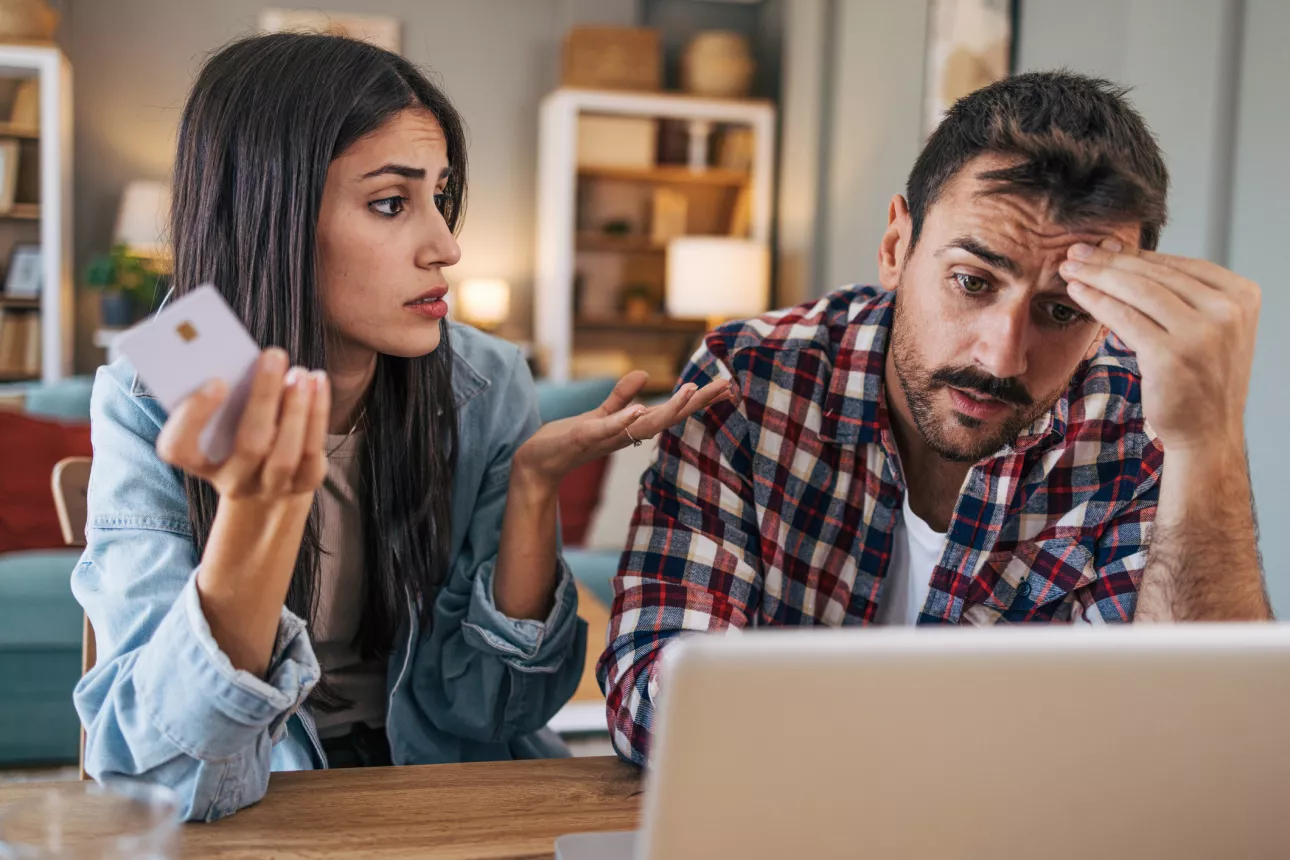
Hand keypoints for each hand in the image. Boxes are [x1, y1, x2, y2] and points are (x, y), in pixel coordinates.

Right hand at [156, 348, 331, 502]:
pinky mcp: (303, 484)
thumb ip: (227, 396)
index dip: (194, 416)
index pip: (178, 448)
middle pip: (249, 445)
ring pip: (285, 455)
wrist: (267, 485)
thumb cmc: (238, 434)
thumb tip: (251, 358)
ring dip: (296, 408)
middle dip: (264, 396)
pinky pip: (312, 452)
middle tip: (274, 356)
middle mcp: (232, 482)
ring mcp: (269, 488)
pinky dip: (318, 413)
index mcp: (198, 462)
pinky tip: (318, 382)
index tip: (217, 381)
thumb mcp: (223, 419)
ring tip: (300, 372)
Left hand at [513, 371, 731, 489]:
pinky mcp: (581, 438)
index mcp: (631, 428)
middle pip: (667, 419)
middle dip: (696, 403)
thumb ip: (621, 397)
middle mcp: (624, 435)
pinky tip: (640, 409)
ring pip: (643, 426)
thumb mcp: (599, 415)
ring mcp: (604, 438)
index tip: (727, 386)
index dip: (698, 400)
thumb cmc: (568, 441)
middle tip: (725, 387)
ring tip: (691, 392)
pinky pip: (605, 429)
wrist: (536, 464)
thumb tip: (645, 374)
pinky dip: (623, 420)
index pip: (671, 412)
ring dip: (668, 411)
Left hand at [1061, 240, 1260, 455]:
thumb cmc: (1201, 379)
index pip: (1179, 265)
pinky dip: (1096, 302)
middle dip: (1110, 260)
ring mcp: (1201, 333)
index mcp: (1241, 296)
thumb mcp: (1206, 327)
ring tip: (1070, 268)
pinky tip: (1077, 293)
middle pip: (1155, 275)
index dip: (1136, 253)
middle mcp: (1227, 311)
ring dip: (1097, 276)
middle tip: (1076, 251)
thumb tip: (1126, 257)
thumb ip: (1181, 296)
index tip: (1104, 246)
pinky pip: (1124, 318)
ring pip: (1137, 291)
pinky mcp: (1170, 355)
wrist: (1207, 432)